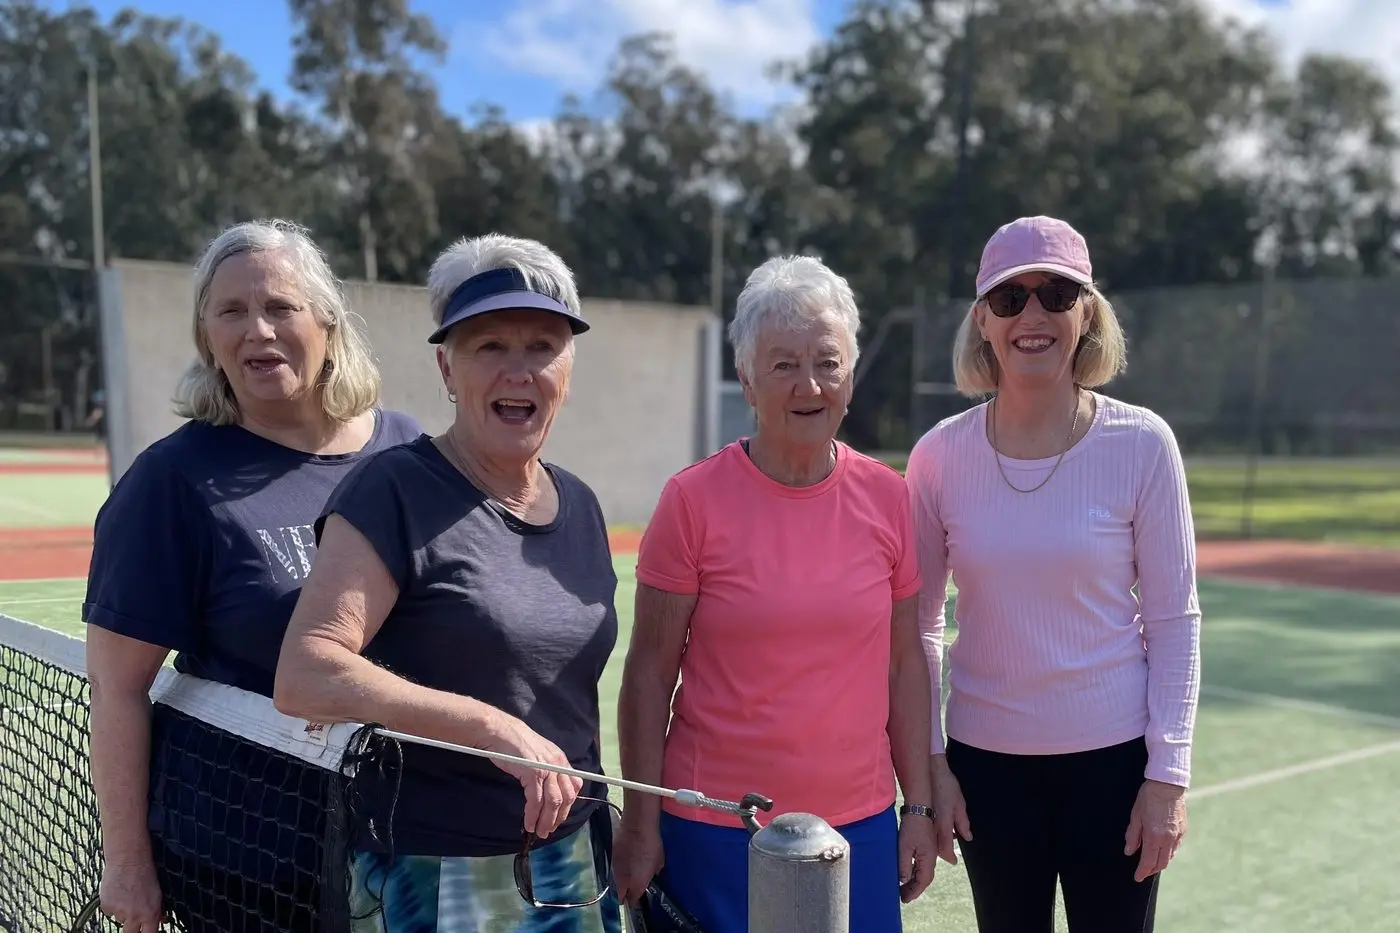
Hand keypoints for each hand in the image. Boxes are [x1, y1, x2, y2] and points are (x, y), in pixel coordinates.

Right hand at [99, 856, 163, 932]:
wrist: (128, 859)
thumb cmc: (146, 874)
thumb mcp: (157, 893)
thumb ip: (158, 910)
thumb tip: (162, 922)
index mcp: (151, 913)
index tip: (144, 930)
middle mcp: (135, 916)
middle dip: (131, 928)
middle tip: (132, 916)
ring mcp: (119, 912)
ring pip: (120, 919)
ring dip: (122, 912)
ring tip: (126, 894)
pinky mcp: (106, 906)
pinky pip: (109, 911)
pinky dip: (112, 904)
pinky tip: (117, 891)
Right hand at [484, 716, 582, 838]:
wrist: (499, 731)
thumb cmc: (514, 743)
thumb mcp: (538, 754)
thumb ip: (547, 769)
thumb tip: (548, 789)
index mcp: (561, 759)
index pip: (574, 786)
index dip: (568, 804)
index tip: (559, 816)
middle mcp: (558, 764)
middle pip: (566, 797)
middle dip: (559, 817)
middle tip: (549, 829)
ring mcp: (546, 769)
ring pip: (553, 802)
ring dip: (546, 821)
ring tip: (540, 832)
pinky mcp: (533, 774)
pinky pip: (535, 801)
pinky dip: (533, 816)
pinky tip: (528, 824)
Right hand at [613, 816, 665, 905]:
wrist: (636, 825)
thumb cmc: (652, 844)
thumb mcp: (659, 861)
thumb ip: (653, 873)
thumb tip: (652, 875)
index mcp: (637, 884)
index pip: (632, 901)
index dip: (635, 900)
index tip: (638, 897)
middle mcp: (622, 880)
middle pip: (620, 893)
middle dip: (626, 892)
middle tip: (633, 886)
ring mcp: (614, 868)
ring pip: (616, 880)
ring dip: (622, 880)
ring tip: (629, 873)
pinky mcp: (610, 856)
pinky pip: (614, 867)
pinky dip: (619, 866)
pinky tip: (626, 859)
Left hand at [897, 812, 935, 902]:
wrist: (919, 808)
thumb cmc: (912, 826)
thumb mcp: (904, 847)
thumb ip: (904, 865)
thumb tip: (903, 881)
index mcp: (928, 859)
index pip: (922, 881)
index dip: (914, 892)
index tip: (905, 900)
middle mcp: (932, 857)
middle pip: (924, 878)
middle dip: (914, 889)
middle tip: (903, 897)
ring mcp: (930, 851)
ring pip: (923, 871)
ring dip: (914, 880)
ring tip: (903, 888)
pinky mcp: (926, 845)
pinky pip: (922, 863)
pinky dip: (914, 871)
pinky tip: (907, 872)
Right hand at [930, 754, 971, 863]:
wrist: (931, 772)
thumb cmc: (947, 786)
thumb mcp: (960, 804)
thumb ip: (963, 823)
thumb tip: (967, 837)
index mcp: (944, 825)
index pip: (946, 849)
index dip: (950, 857)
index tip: (954, 861)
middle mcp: (932, 826)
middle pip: (936, 848)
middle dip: (943, 852)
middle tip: (951, 852)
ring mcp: (925, 821)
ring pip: (930, 841)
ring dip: (937, 843)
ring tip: (947, 839)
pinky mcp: (921, 815)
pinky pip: (926, 832)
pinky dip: (932, 834)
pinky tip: (938, 828)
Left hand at [1124, 779, 1187, 881]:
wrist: (1168, 785)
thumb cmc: (1148, 798)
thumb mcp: (1135, 815)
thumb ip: (1133, 835)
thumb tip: (1129, 851)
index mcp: (1155, 836)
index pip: (1149, 862)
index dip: (1142, 872)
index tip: (1137, 877)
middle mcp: (1168, 839)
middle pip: (1161, 863)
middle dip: (1151, 870)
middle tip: (1143, 871)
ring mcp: (1177, 835)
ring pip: (1170, 857)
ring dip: (1160, 862)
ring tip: (1151, 863)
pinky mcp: (1183, 830)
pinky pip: (1176, 848)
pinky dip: (1168, 853)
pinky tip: (1162, 850)